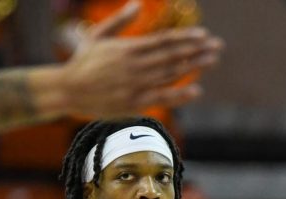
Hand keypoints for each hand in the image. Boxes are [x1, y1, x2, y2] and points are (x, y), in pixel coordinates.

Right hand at [59, 1, 223, 116]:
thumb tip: (137, 6)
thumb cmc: (82, 62)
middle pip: (173, 56)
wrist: (67, 90)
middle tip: (218, 46)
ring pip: (171, 74)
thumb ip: (119, 21)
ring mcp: (135, 85)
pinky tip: (197, 89)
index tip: (204, 35)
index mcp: (128, 48)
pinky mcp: (133, 103)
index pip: (164, 41)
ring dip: (194, 67)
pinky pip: (162, 97)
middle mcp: (135, 66)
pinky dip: (180, 94)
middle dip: (197, 50)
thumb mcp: (97, 36)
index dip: (185, 38)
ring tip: (213, 60)